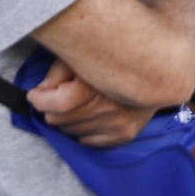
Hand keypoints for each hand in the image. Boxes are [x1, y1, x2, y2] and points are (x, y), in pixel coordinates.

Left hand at [27, 59, 155, 147]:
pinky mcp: (124, 134)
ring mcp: (118, 122)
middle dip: (53, 108)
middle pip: (59, 120)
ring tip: (78, 103)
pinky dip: (83, 130)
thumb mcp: (83, 54)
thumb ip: (58, 70)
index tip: (35, 94)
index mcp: (97, 83)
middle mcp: (109, 105)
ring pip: (70, 132)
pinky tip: (91, 115)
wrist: (159, 69)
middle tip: (59, 95)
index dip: (39, 99)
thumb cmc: (114, 57)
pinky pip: (87, 141)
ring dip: (68, 120)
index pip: (56, 103)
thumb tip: (40, 91)